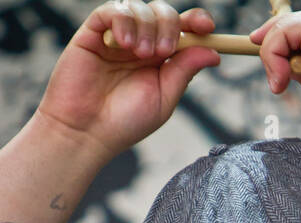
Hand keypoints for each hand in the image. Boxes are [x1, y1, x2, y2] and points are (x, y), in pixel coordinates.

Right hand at [37, 2, 219, 158]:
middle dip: (170, 24)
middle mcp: (139, 43)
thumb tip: (214, 52)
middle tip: (163, 51)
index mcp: (159, 59)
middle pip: (163, 12)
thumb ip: (185, 72)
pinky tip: (124, 44)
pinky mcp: (93, 32)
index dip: (196, 21)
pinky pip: (113, 9)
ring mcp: (117, 36)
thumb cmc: (124, 123)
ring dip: (146, 26)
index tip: (206, 27)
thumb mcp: (163, 98)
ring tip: (139, 54)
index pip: (182, 29)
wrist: (86, 132)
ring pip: (140, 7)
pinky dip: (123, 20)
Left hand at [248, 11, 300, 130]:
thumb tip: (286, 67)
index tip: (261, 45)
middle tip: (262, 57)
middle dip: (270, 38)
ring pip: (286, 27)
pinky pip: (284, 34)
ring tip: (279, 84)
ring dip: (273, 57)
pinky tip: (282, 79)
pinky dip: (274, 56)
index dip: (279, 35)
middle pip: (293, 21)